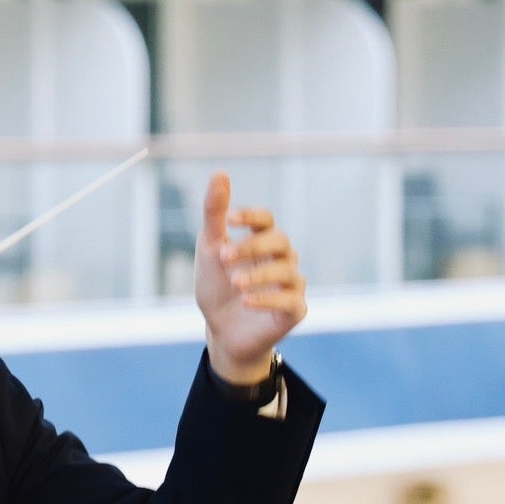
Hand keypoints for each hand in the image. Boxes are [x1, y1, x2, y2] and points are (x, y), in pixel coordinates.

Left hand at [194, 174, 306, 385]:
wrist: (220, 331)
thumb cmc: (217, 287)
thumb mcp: (210, 249)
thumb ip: (215, 214)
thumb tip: (220, 172)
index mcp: (262, 241)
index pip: (266, 219)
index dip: (250, 216)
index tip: (228, 219)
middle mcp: (282, 259)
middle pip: (279, 241)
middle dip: (252, 246)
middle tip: (223, 256)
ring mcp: (291, 285)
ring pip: (287, 271)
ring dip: (259, 274)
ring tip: (235, 283)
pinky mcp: (294, 311)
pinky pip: (291, 300)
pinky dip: (269, 298)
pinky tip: (246, 300)